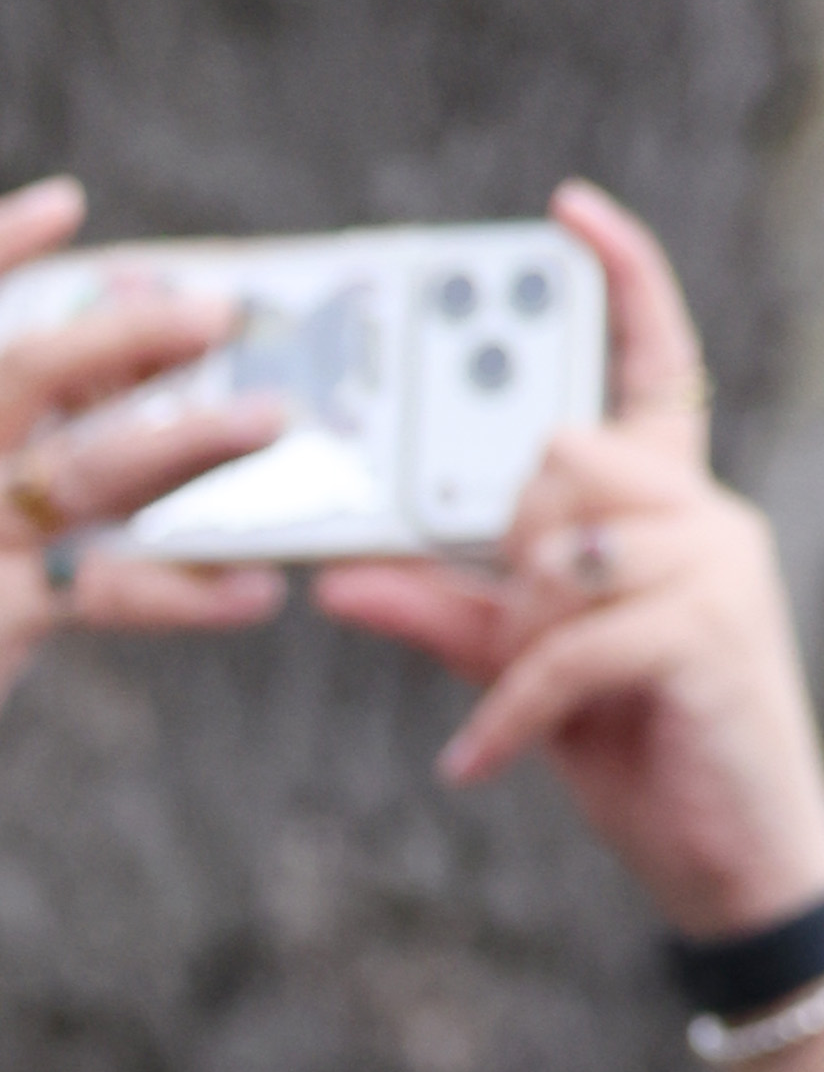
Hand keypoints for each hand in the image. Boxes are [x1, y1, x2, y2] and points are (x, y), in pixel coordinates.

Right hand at [0, 180, 286, 978]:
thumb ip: (1, 471)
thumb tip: (132, 392)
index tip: (68, 204)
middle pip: (21, 367)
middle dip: (129, 330)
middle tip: (218, 314)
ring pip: (80, 468)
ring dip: (188, 439)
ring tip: (270, 422)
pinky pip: (104, 589)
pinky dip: (188, 591)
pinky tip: (253, 592)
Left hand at [317, 183, 823, 974]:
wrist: (732, 857)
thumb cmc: (640, 749)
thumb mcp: (522, 673)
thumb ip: (441, 613)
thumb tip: (337, 577)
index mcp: (665, 502)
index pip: (654, 361)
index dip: (620, 278)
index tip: (567, 214)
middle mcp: (699, 511)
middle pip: (564, 453)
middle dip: (510, 548)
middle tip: (519, 633)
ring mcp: (711, 566)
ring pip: (564, 541)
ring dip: (519, 630)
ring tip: (526, 700)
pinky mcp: (701, 636)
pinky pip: (567, 645)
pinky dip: (510, 714)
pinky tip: (478, 763)